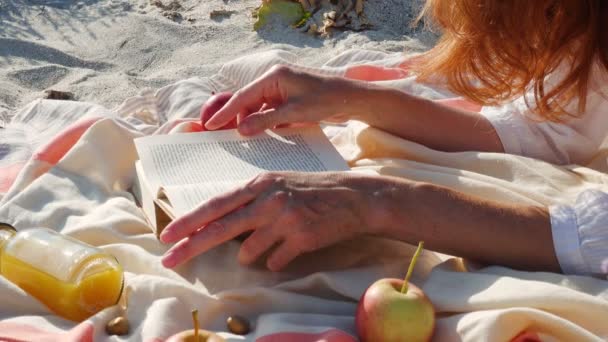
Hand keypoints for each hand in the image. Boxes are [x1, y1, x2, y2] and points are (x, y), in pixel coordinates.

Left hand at [160, 172, 387, 270]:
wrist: (354, 197)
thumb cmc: (313, 190)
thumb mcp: (278, 184)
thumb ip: (251, 201)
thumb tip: (226, 225)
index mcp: (259, 184)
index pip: (216, 205)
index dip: (189, 221)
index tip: (167, 235)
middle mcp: (268, 200)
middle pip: (220, 228)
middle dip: (191, 246)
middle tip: (169, 261)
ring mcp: (284, 219)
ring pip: (249, 252)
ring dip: (251, 255)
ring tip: (269, 243)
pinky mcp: (301, 238)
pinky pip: (275, 262)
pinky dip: (276, 261)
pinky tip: (289, 249)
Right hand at [204, 65, 364, 135]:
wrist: (351, 98)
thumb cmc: (326, 101)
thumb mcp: (294, 113)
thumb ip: (266, 121)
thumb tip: (241, 129)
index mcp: (274, 76)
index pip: (243, 96)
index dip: (226, 112)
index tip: (211, 126)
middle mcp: (275, 79)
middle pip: (249, 101)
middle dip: (241, 119)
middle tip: (231, 139)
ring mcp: (282, 87)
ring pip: (260, 107)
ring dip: (255, 122)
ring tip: (248, 140)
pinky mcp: (290, 97)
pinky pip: (272, 110)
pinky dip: (268, 122)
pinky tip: (265, 135)